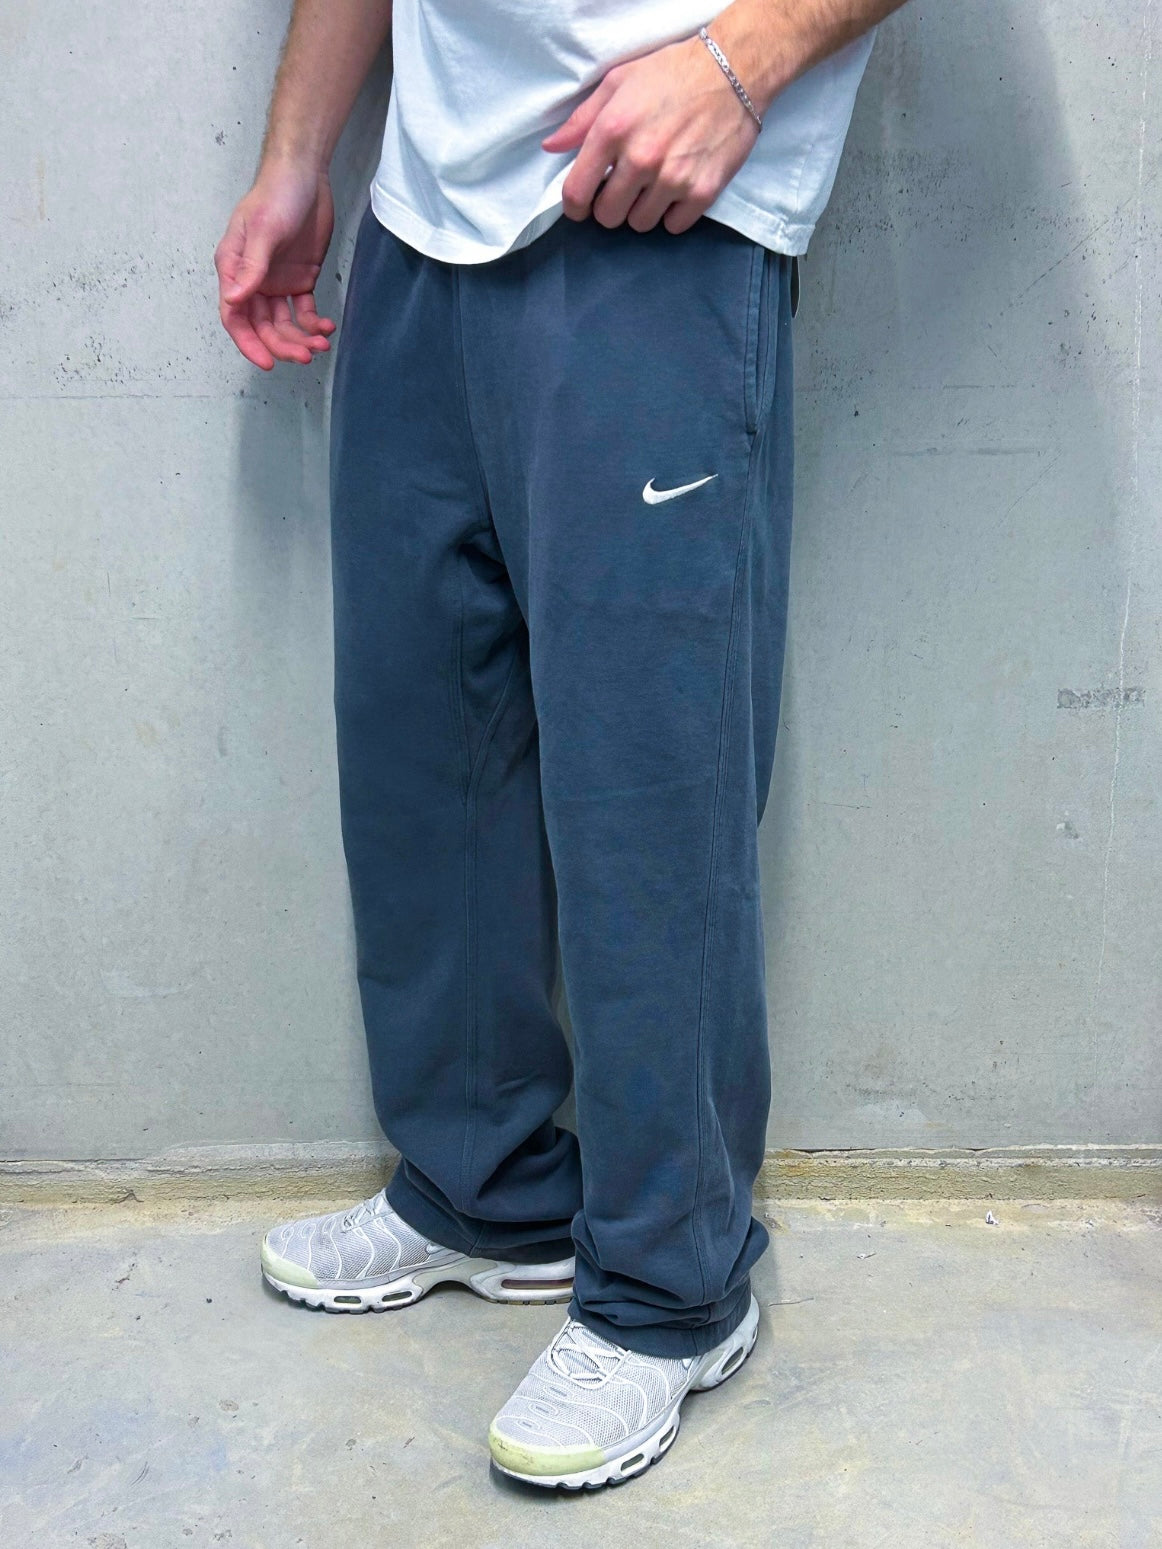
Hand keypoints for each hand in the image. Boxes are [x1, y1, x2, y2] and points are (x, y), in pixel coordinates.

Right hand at [215, 160, 336, 369]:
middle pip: (262, 326)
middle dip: (282, 345)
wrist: (305, 175)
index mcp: (234, 269)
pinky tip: (326, 328)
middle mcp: (253, 279)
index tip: (268, 362)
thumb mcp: (264, 231)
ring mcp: (277, 281)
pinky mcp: (300, 278)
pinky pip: (304, 311)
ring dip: (301, 338)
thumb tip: (234, 300)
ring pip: (284, 323)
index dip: (249, 343)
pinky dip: (314, 323)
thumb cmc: (276, 194)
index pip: (234, 316)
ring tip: (321, 345)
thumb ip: (251, 268)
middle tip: (305, 355)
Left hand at [542, 34, 760, 235]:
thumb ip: (582, 119)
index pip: (577, 193)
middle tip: (625, 187)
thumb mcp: (619, 82)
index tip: (582, 206)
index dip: (575, 207)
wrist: (734, 71)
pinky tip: (678, 189)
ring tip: (655, 182)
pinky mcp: (702, 191)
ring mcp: (673, 179)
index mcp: (613, 130)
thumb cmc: (672, 73)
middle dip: (612, 205)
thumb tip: (553, 147)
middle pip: (608, 216)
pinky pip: (674, 225)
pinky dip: (673, 213)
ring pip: (640, 223)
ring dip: (643, 209)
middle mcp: (641, 159)